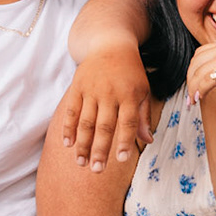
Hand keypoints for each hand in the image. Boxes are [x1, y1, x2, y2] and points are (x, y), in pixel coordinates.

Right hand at [60, 47, 152, 173]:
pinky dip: (68, 128)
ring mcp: (92, 90)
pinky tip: (67, 144)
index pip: (128, 123)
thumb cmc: (130, 72)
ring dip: (83, 144)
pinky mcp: (77, 87)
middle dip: (100, 150)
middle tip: (97, 170)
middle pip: (104, 126)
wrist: (110, 44)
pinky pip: (71, 110)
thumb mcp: (143, 91)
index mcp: (130, 95)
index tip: (122, 160)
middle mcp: (110, 93)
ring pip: (86, 121)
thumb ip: (143, 117)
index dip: (126, 141)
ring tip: (81, 163)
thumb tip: (148, 142)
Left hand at [187, 39, 215, 105]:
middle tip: (190, 96)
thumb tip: (211, 75)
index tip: (193, 84)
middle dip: (190, 80)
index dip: (193, 70)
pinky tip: (200, 99)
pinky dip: (200, 90)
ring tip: (192, 101)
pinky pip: (207, 80)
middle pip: (196, 62)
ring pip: (199, 72)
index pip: (200, 53)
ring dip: (193, 88)